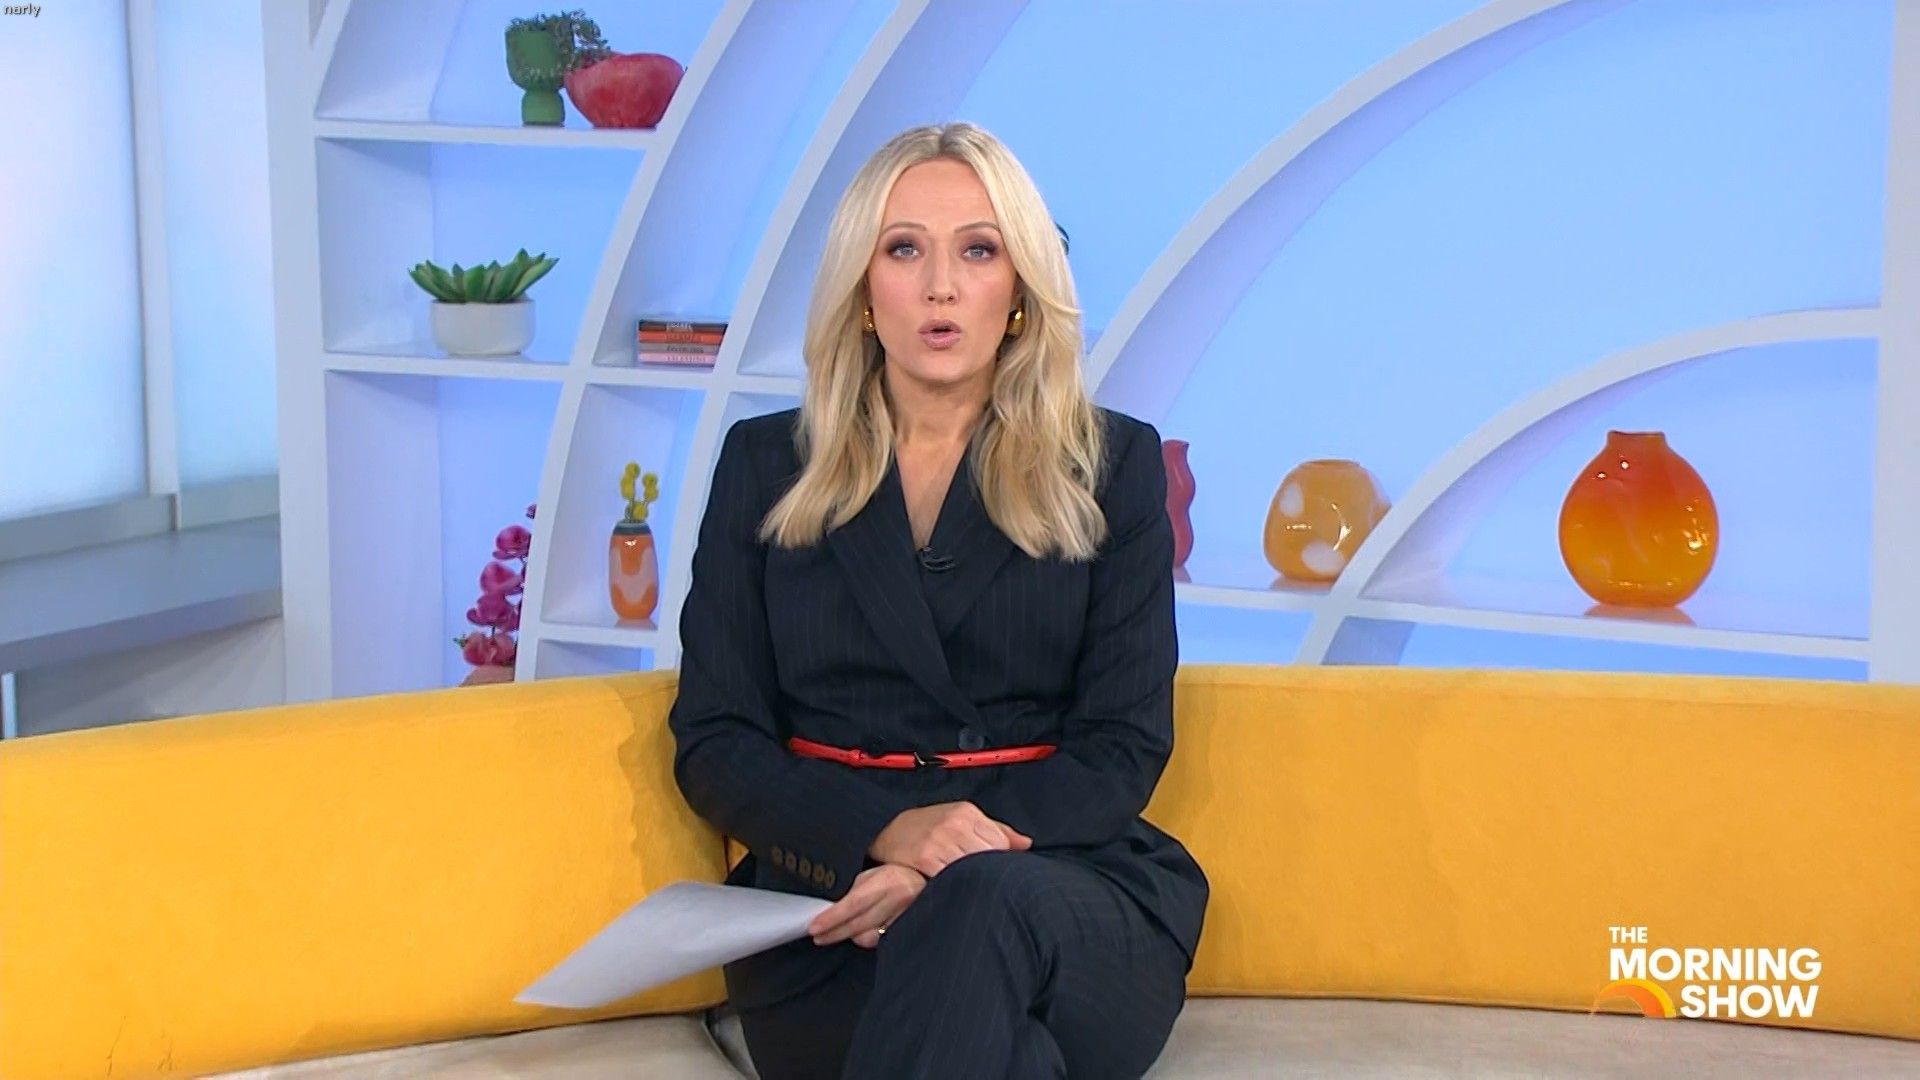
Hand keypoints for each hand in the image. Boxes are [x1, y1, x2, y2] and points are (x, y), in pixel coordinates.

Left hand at [807, 864, 925, 948]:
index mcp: (887, 881)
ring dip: (850, 936)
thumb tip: (829, 903)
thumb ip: (855, 886)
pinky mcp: (908, 929)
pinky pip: (881, 940)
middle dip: (833, 932)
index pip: (853, 904)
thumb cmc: (899, 870)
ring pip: (869, 937)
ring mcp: (904, 918)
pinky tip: (858, 934)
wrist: (932, 878)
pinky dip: (867, 938)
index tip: (814, 927)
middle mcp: (898, 901)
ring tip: (836, 932)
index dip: (831, 918)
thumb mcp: (875, 870)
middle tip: (817, 936)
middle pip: (858, 924)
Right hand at [869, 801, 1031, 877]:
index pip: (1001, 842)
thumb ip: (997, 831)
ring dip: (972, 879)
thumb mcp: (963, 818)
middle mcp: (956, 824)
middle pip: (990, 856)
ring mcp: (940, 842)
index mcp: (968, 813)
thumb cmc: (928, 826)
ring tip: (965, 885)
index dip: (1000, 860)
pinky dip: (954, 885)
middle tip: (979, 880)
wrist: (885, 829)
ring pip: (973, 868)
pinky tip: (950, 887)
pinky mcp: (926, 859)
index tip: (992, 868)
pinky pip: (951, 878)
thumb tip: (1027, 844)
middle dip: (988, 870)